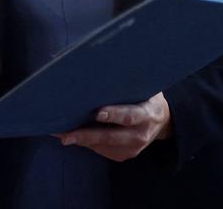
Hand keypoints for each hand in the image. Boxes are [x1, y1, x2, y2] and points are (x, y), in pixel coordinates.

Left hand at [55, 92, 171, 161]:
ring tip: (60, 133)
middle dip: (87, 135)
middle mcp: (140, 135)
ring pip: (103, 146)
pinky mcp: (123, 156)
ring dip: (81, 140)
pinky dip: (85, 143)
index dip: (114, 115)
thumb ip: (127, 84)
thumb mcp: (144, 88)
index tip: (97, 113)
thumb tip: (101, 68)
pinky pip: (101, 150)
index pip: (130, 115)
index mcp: (147, 114)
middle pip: (111, 137)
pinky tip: (71, 135)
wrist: (162, 121)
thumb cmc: (146, 97)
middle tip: (66, 134)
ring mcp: (132, 148)